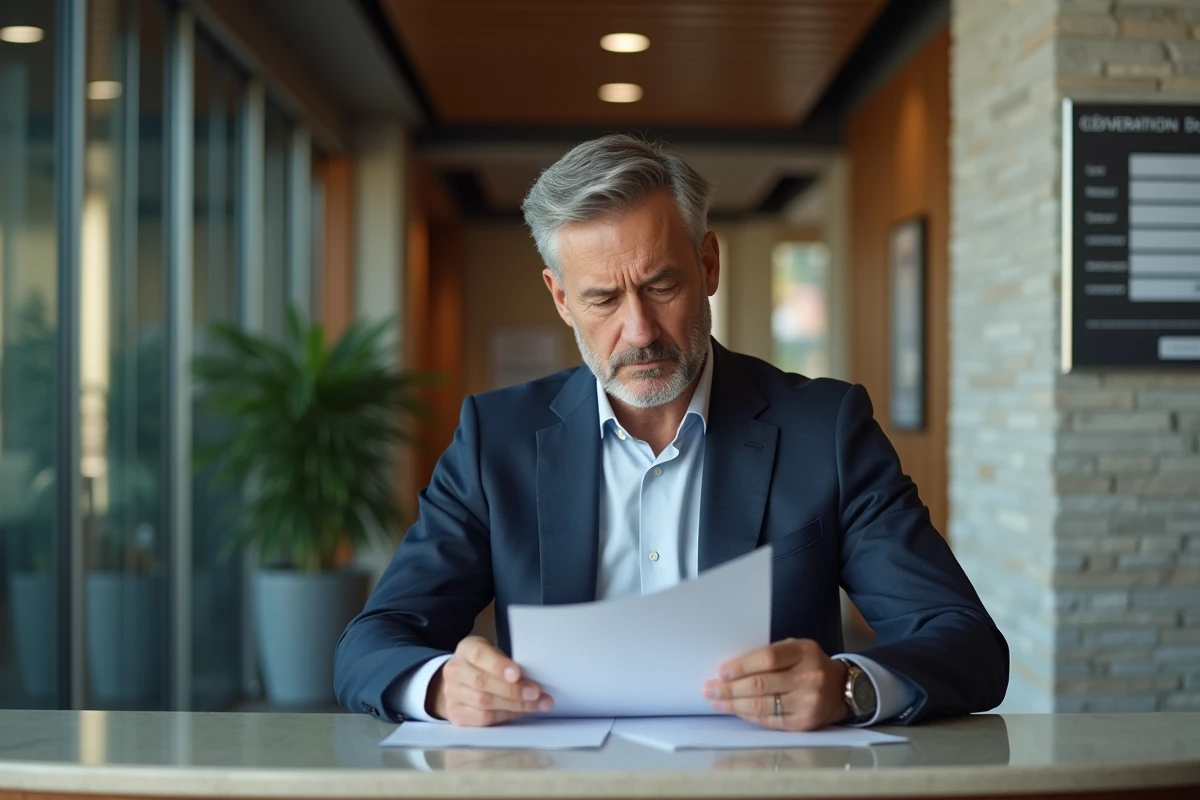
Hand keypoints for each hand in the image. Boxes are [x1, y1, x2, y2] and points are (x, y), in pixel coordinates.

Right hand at [428, 636, 553, 725]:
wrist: (459, 682)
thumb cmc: (484, 665)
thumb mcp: (493, 653)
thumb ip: (507, 662)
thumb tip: (533, 677)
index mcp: (466, 649)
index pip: (479, 655)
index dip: (499, 666)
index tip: (518, 674)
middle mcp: (455, 671)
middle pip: (482, 682)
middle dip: (513, 690)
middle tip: (536, 693)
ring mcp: (452, 694)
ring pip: (484, 704)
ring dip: (515, 706)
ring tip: (537, 704)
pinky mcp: (456, 714)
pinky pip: (483, 720)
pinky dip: (506, 716)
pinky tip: (521, 712)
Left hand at [701, 638, 849, 730]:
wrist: (840, 689)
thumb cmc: (808, 664)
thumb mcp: (795, 648)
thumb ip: (769, 654)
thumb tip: (731, 668)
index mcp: (804, 652)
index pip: (768, 658)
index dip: (742, 666)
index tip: (721, 672)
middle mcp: (809, 678)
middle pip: (761, 685)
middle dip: (730, 688)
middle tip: (709, 688)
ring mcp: (808, 703)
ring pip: (762, 706)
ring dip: (734, 704)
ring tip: (716, 701)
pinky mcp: (804, 723)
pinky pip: (770, 721)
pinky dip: (748, 716)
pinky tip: (735, 710)